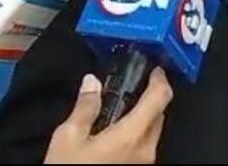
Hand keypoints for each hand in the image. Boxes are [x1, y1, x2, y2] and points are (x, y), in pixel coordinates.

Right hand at [44, 67, 172, 163]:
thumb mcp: (67, 139)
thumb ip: (85, 107)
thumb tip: (92, 83)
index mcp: (132, 135)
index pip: (160, 98)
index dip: (160, 80)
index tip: (155, 70)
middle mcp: (146, 151)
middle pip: (159, 116)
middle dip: (149, 100)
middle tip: (132, 91)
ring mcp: (145, 165)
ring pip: (152, 135)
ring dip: (142, 122)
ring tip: (118, 116)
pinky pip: (144, 151)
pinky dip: (136, 139)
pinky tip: (116, 139)